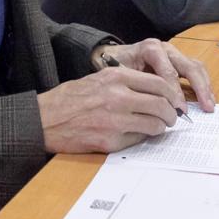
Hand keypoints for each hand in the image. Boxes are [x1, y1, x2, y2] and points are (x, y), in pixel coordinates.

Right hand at [37, 66, 180, 152]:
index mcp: (115, 77)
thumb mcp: (98, 79)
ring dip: (160, 127)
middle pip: (161, 104)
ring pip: (154, 124)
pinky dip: (143, 138)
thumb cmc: (69, 98)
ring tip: (157, 127)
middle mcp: (118, 96)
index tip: (174, 100)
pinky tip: (138, 134)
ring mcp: (115, 120)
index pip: (158, 83)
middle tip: (171, 117)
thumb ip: (125, 82)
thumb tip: (154, 92)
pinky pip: (139, 139)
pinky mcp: (110, 140)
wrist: (44, 119)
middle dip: (171, 113)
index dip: (171, 94)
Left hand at [96, 39, 215, 111]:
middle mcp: (165, 49)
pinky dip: (203, 85)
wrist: (113, 54)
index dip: (175, 91)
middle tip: (205, 107)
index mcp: (150, 49)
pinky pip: (196, 70)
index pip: (168, 71)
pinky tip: (207, 99)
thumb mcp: (120, 73)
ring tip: (210, 105)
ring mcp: (174, 54)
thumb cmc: (116, 65)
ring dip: (205, 86)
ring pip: (195, 67)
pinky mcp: (179, 61)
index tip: (179, 108)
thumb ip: (134, 86)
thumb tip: (150, 106)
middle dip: (198, 87)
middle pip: (188, 66)